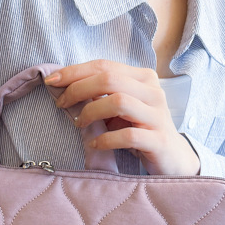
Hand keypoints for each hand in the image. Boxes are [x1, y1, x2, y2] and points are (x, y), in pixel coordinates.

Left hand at [45, 59, 199, 176]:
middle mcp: (153, 92)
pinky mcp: (158, 140)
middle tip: (62, 104)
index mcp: (143, 78)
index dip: (75, 71)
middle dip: (78, 89)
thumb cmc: (140, 130)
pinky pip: (128, 135)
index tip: (52, 81)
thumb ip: (101, 95)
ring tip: (78, 123)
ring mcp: (158, 116)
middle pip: (109, 79)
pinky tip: (95, 143)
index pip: (105, 65)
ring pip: (119, 102)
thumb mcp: (121, 109)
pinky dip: (106, 139)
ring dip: (91, 112)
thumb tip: (65, 87)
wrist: (172, 158)